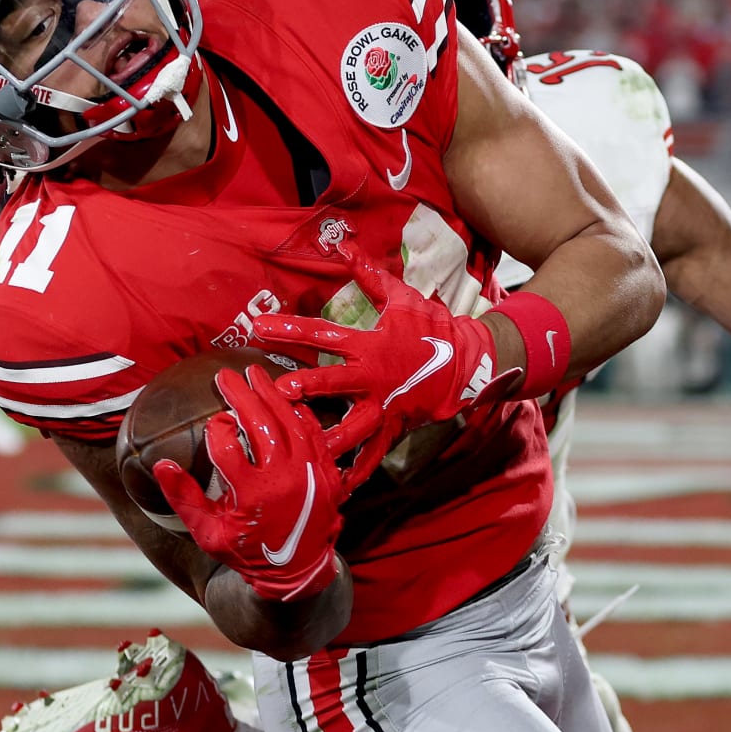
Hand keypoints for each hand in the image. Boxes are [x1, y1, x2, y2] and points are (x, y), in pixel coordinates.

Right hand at [153, 366, 350, 600]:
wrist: (297, 572)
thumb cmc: (246, 552)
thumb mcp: (207, 533)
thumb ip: (184, 498)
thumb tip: (160, 463)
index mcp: (252, 495)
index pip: (226, 445)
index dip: (216, 429)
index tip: (213, 424)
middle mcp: (284, 481)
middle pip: (261, 423)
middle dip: (241, 394)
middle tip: (226, 375)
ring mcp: (310, 475)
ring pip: (290, 421)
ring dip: (271, 394)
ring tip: (254, 375)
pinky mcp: (328, 474)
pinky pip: (315, 433)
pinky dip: (300, 413)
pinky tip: (286, 398)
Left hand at [251, 247, 516, 486]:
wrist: (471, 363)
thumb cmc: (433, 327)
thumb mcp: (402, 296)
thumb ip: (369, 274)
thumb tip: (343, 245)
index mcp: (370, 344)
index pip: (322, 334)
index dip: (290, 329)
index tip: (259, 327)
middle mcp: (373, 376)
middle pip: (333, 382)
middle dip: (305, 386)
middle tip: (277, 391)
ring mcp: (385, 405)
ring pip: (353, 426)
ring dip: (328, 437)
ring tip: (304, 450)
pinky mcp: (396, 425)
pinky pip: (377, 452)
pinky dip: (361, 470)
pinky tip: (341, 486)